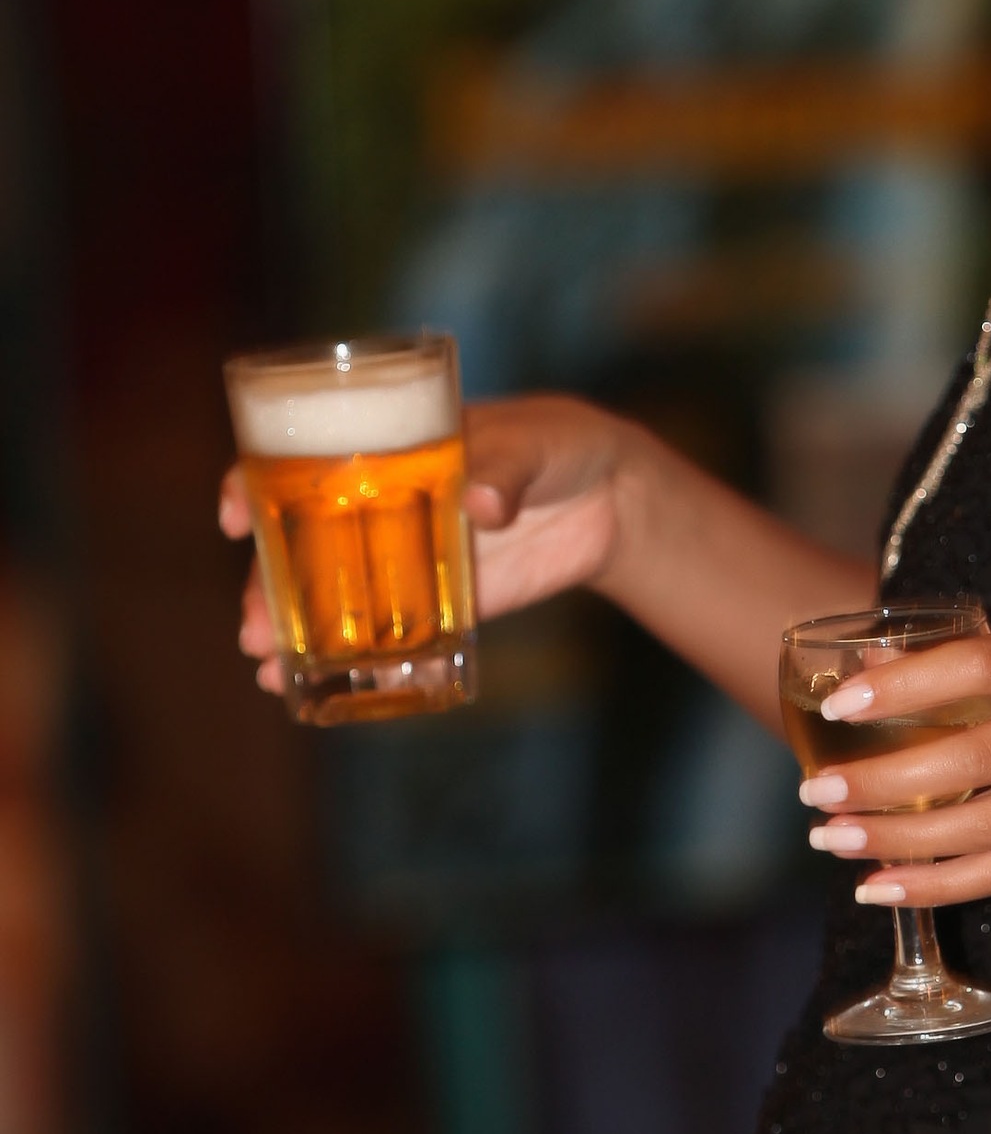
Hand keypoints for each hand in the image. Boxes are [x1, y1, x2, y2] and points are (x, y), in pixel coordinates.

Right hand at [220, 394, 647, 695]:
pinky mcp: (444, 603)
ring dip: (291, 633)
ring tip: (271, 670)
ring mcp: (406, 559)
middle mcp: (379, 507)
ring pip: (330, 596)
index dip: (253, 486)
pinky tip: (321, 690)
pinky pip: (388, 637)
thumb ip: (505, 468)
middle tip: (254, 630)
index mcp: (386, 451)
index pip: (299, 464)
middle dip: (265, 588)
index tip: (236, 519)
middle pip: (298, 546)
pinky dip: (354, 663)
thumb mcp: (532, 443)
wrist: (612, 495)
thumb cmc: (557, 444)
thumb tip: (481, 503)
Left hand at [795, 619, 990, 906]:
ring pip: (973, 824)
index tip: (841, 697)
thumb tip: (888, 662)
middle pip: (961, 759)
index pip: (972, 668)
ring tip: (829, 834)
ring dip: (891, 836)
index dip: (903, 685)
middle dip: (878, 779)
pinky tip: (882, 887)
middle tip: (813, 787)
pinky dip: (939, 885)